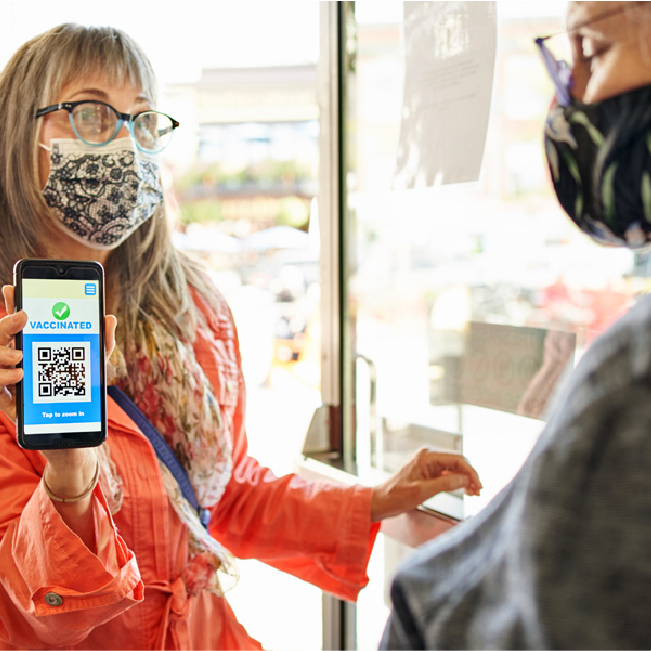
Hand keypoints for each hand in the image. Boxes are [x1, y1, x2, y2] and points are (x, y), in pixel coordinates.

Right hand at [0, 285, 116, 423]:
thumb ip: (101, 340)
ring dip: (0, 355)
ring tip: (21, 360)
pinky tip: (18, 381)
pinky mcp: (6, 402)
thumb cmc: (80, 388)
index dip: (10, 303)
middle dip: (4, 324)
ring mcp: (7, 379)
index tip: (12, 288)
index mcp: (32, 345)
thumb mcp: (94, 363)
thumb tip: (108, 317)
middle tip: (23, 318)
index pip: (14, 321)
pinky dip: (2, 383)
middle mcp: (14, 358)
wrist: (72, 427)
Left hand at [370, 447, 481, 521]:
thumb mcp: (423, 491)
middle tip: (478, 492)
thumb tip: (466, 479)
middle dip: (469, 476)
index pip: (457, 459)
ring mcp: (429, 464)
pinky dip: (457, 482)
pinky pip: (447, 474)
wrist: (382, 501)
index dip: (470, 472)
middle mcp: (429, 456)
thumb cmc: (398, 496)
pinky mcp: (428, 472)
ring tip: (474, 493)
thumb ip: (445, 484)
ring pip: (454, 468)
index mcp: (427, 456)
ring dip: (465, 479)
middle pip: (457, 462)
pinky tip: (464, 490)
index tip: (479, 486)